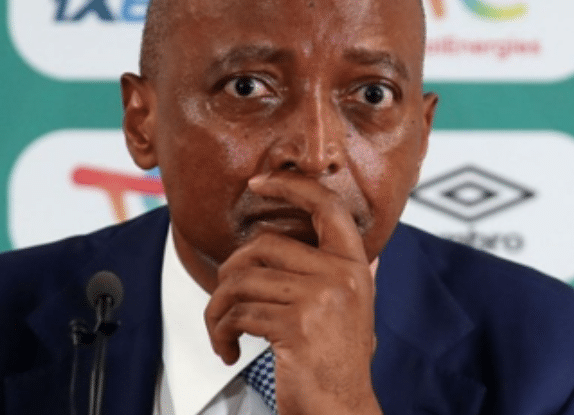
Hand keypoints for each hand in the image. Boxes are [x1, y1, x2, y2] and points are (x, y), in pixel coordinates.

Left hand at [204, 172, 381, 414]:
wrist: (341, 410)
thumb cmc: (339, 363)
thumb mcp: (354, 309)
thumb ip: (348, 272)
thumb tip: (351, 238)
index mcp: (355, 265)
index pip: (327, 206)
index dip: (291, 186)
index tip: (260, 182)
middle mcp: (342, 276)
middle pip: (263, 245)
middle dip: (229, 272)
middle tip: (222, 300)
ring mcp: (321, 298)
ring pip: (242, 281)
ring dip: (218, 310)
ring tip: (221, 331)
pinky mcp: (296, 325)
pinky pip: (239, 313)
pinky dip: (222, 332)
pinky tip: (229, 349)